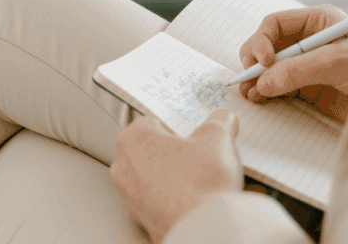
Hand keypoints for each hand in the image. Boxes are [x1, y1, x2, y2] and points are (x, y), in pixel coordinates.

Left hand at [111, 109, 243, 241]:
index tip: (194, 132)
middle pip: (152, 150)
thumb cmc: (200, 180)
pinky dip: (175, 198)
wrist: (203, 229)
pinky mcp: (143, 220)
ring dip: (174, 175)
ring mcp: (130, 197)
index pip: (153, 121)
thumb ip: (219, 121)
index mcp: (133, 139)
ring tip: (201, 178)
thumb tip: (223, 119)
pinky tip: (196, 198)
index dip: (178, 126)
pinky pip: (160, 200)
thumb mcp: (218, 137)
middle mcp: (124, 168)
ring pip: (154, 176)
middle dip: (175, 151)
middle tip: (200, 153)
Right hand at [238, 4, 347, 121]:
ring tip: (251, 93)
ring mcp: (307, 66)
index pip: (275, 24)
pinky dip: (265, 92)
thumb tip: (263, 82)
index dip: (263, 41)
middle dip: (255, 61)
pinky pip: (277, 87)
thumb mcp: (338, 62)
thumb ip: (298, 70)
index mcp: (318, 21)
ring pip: (269, 68)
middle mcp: (309, 41)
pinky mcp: (308, 89)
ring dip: (256, 79)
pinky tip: (261, 98)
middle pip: (267, 45)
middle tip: (249, 80)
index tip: (262, 62)